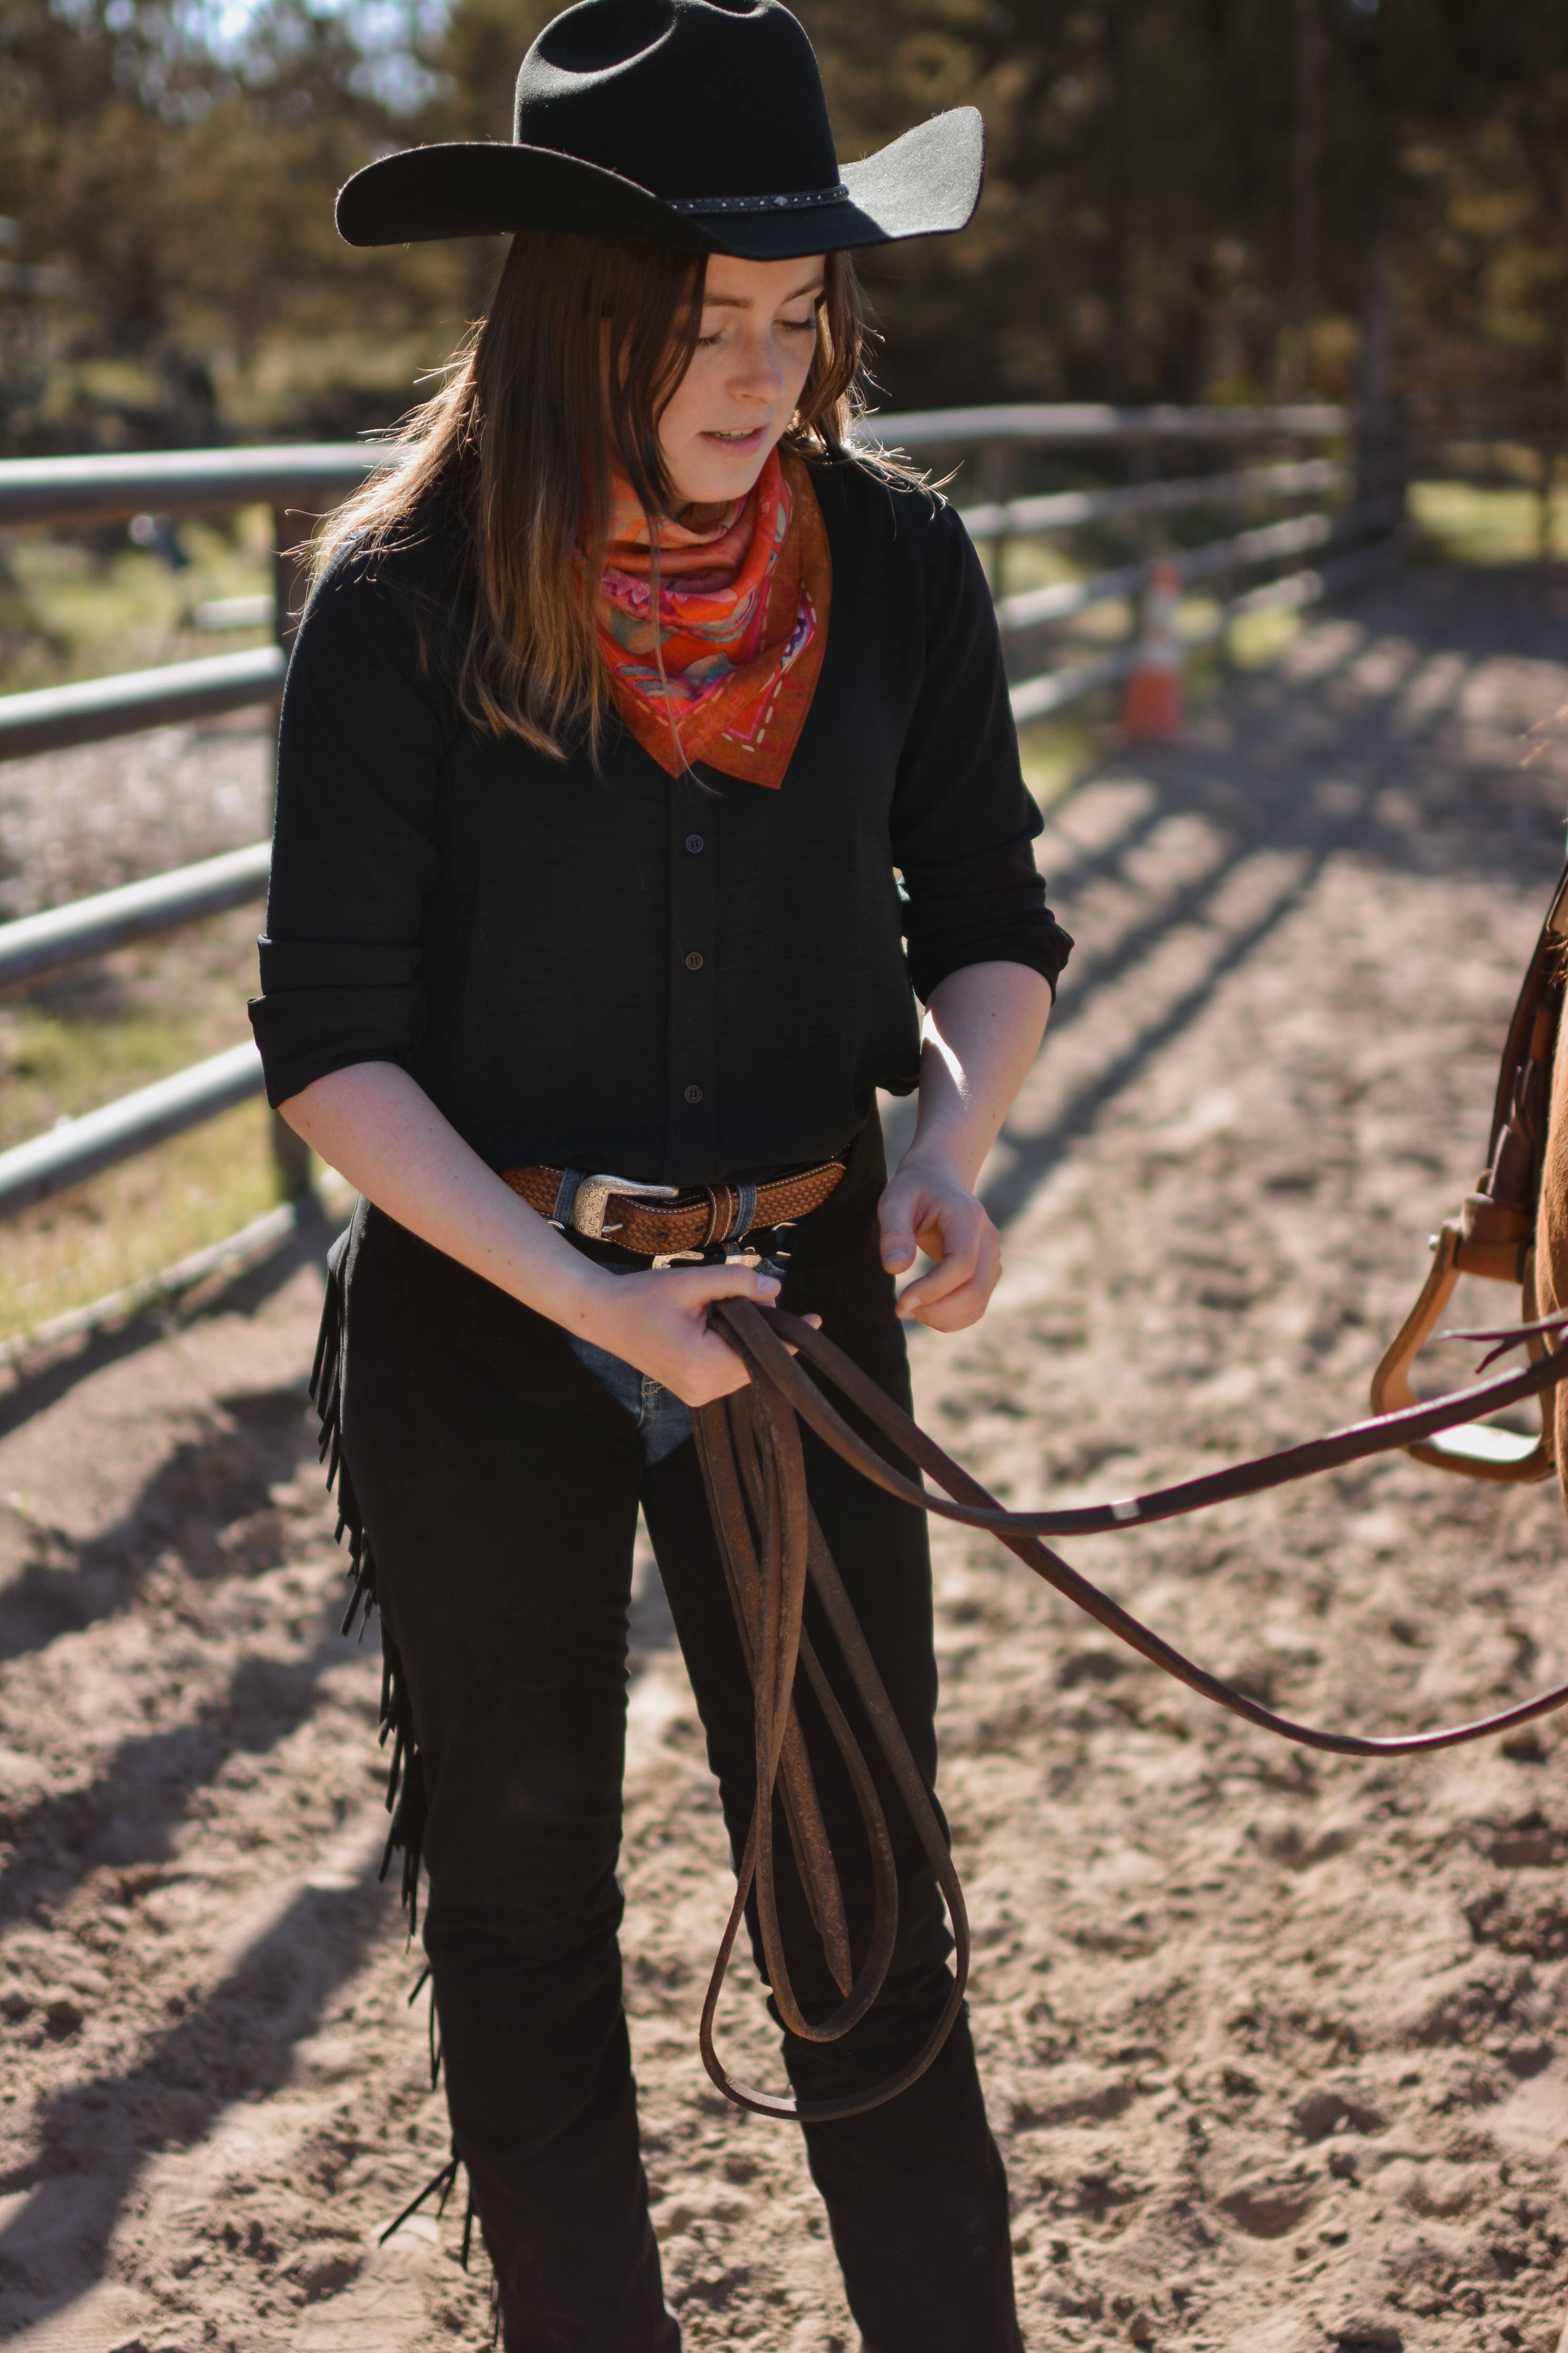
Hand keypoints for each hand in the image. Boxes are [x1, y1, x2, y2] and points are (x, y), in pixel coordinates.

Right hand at [571, 1261, 803, 1407]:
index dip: (790, 1335)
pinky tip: (719, 1324)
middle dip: (762, 1329)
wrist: (602, 1315)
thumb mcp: (692, 1281)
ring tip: (723, 1307)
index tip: (816, 1319)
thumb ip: (737, 1283)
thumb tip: (778, 1290)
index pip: (763, 1354)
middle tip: (751, 1294)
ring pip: (745, 1366)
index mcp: (704, 1366)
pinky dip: (733, 1347)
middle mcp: (703, 1390)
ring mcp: (697, 1395)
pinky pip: (729, 1370)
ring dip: (747, 1338)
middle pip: (756, 1361)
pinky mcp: (693, 1391)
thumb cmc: (643, 1296)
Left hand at [878, 1157, 1000, 1331]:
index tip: (901, 1303)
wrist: (938, 1180)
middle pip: (976, 1289)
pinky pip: (977, 1305)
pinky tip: (925, 1311)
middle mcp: (988, 1239)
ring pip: (979, 1302)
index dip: (933, 1289)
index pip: (961, 1263)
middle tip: (901, 1310)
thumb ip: (894, 1232)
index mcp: (967, 1218)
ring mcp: (992, 1257)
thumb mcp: (895, 1201)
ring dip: (944, 1318)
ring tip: (909, 1310)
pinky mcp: (987, 1272)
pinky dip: (953, 1318)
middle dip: (937, 1310)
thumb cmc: (913, 1190)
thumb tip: (895, 1269)